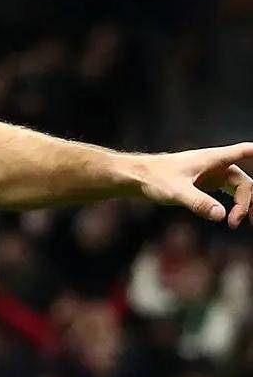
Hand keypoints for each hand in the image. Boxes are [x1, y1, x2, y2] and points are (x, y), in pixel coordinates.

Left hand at [133, 143, 252, 228]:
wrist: (135, 177)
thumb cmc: (153, 179)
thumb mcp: (176, 192)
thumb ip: (198, 202)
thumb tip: (221, 216)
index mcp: (212, 159)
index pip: (243, 151)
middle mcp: (214, 165)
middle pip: (245, 182)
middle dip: (249, 202)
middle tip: (239, 222)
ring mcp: (210, 174)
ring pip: (237, 189)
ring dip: (242, 205)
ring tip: (235, 224)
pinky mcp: (204, 184)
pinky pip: (227, 193)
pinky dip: (233, 205)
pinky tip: (230, 219)